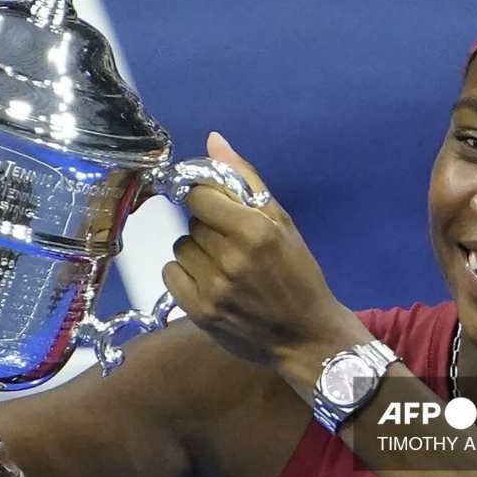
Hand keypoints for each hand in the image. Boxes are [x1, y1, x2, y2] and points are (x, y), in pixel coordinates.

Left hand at [164, 132, 366, 370]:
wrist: (306, 336)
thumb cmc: (298, 275)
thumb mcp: (283, 223)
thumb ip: (245, 179)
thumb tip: (213, 140)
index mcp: (255, 230)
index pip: (200, 195)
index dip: (209, 200)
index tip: (221, 212)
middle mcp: (232, 258)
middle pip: (193, 223)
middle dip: (210, 229)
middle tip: (233, 246)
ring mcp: (213, 288)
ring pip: (181, 247)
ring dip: (198, 253)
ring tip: (223, 267)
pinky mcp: (199, 312)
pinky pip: (171, 274)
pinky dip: (186, 275)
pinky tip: (209, 283)